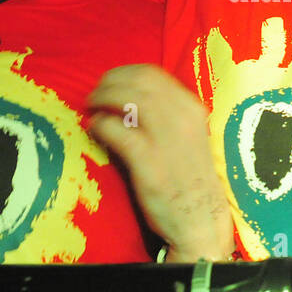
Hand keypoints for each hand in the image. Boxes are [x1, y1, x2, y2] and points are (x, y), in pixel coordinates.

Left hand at [87, 65, 234, 260]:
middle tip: (94, 94)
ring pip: (127, 98)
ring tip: (91, 107)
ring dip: (102, 98)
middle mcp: (182, 118)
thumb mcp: (186, 137)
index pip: (153, 74)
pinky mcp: (148, 161)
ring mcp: (166, 139)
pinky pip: (116, 130)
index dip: (124, 73)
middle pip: (137, 81)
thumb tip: (127, 97)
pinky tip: (94, 130)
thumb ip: (164, 116)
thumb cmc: (189, 178)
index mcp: (192, 109)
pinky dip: (100, 125)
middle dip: (109, 82)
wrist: (200, 219)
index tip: (109, 81)